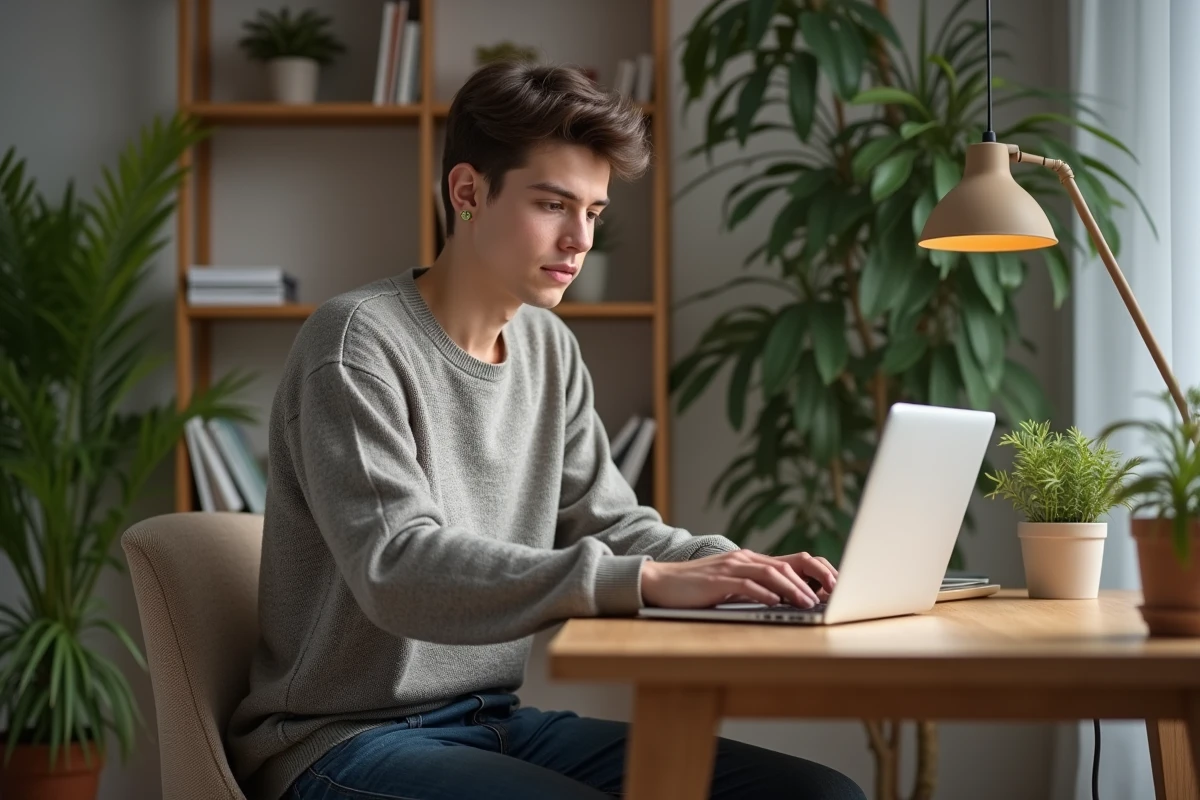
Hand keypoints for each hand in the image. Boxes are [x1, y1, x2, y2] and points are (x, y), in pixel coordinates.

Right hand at [640, 549, 835, 608]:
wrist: (661, 581)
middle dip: (814, 579)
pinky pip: (746, 585)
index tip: (836, 587)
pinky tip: (776, 602)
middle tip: (832, 595)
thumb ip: (756, 587)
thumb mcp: (732, 585)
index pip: (794, 561)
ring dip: (794, 589)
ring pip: (772, 573)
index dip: (818, 572)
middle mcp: (745, 559)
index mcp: (751, 560)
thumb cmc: (696, 588)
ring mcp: (731, 567)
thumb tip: (788, 600)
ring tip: (810, 603)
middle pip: (789, 564)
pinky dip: (764, 593)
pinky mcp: (718, 580)